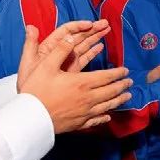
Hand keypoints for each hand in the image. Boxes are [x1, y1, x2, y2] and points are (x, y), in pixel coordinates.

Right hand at [17, 23, 133, 132]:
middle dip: (122, 86)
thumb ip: (60, 50)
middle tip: (130, 82)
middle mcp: (87, 98)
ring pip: (107, 106)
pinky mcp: (78, 124)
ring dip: (118, 100)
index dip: (118, 73)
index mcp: (82, 82)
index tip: (126, 71)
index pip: (106, 76)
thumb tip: (71, 36)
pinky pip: (96, 120)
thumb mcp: (46, 66)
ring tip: (127, 97)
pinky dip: (104, 117)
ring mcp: (84, 113)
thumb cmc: (36, 91)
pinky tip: (108, 116)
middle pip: (110, 91)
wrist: (29, 118)